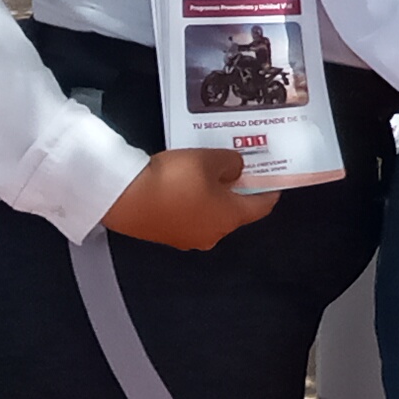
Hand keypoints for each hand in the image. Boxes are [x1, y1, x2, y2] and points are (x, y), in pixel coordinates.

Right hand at [101, 148, 276, 250]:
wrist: (125, 197)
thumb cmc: (175, 178)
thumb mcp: (210, 159)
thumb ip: (231, 163)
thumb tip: (235, 172)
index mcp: (230, 218)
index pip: (262, 207)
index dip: (270, 192)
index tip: (273, 180)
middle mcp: (213, 235)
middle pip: (234, 213)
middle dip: (237, 193)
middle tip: (236, 171)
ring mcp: (187, 239)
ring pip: (210, 216)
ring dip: (213, 199)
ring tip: (207, 176)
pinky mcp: (165, 236)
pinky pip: (188, 218)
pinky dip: (192, 205)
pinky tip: (183, 188)